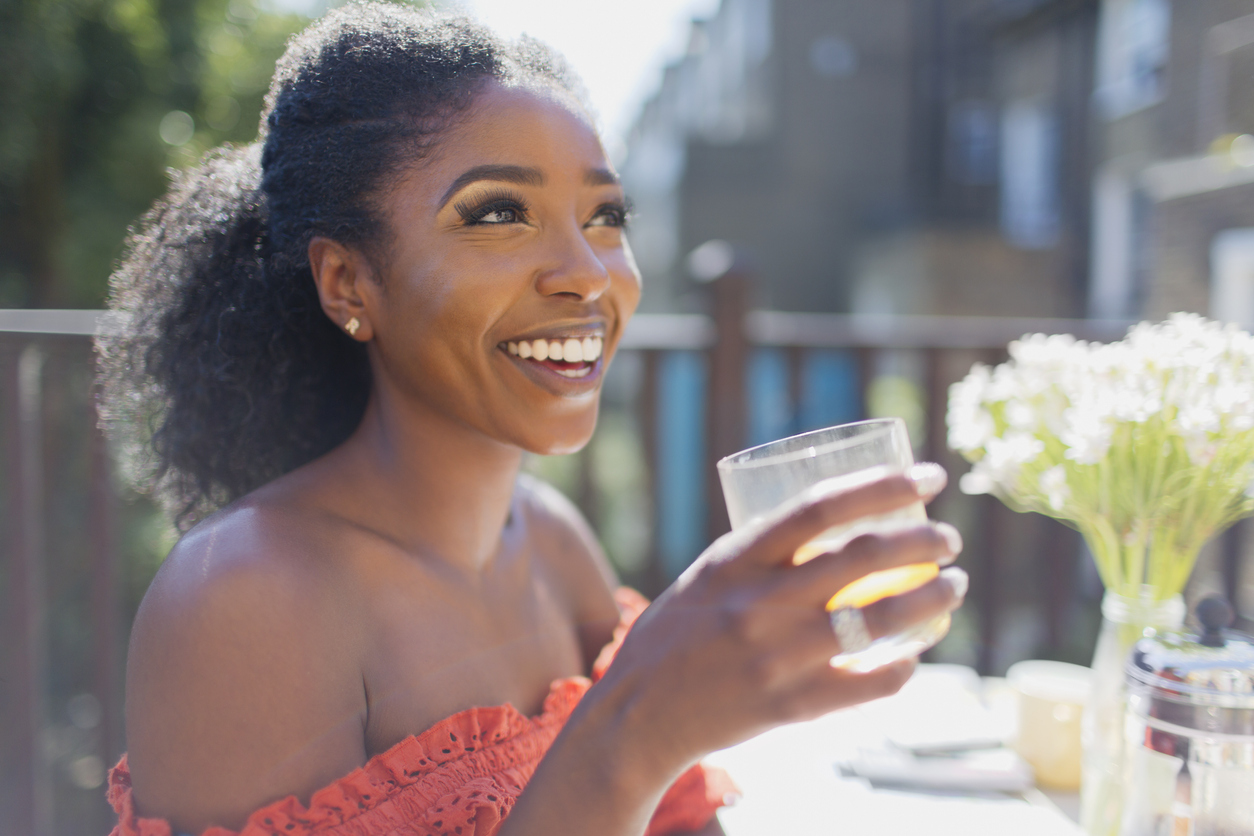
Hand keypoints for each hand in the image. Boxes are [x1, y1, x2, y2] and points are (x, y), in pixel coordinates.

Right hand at [597, 463, 965, 769]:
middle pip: (864, 557)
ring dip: (933, 598)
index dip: (883, 485)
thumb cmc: (676, 633)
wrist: (640, 713)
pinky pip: (869, 683)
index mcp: (737, 560)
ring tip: (953, 587)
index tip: (927, 478)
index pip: (821, 507)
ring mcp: (779, 657)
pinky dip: (904, 664)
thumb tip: (832, 525)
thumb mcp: (710, 575)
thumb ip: (763, 554)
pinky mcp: (792, 706)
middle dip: (925, 542)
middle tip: (949, 540)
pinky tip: (917, 651)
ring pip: (881, 619)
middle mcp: (760, 603)